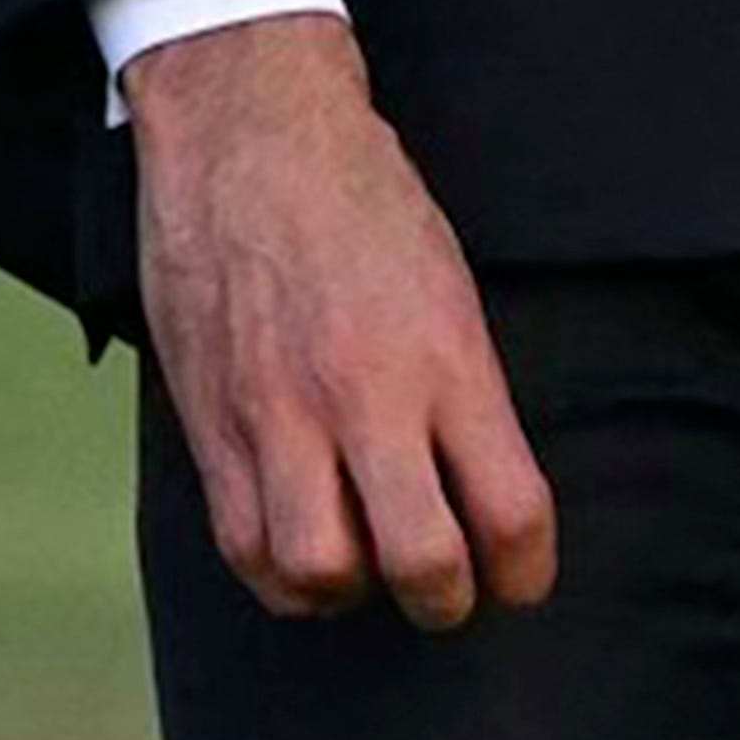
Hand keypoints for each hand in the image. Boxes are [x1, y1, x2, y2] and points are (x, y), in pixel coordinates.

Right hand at [127, 11, 557, 629]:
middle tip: (455, 596)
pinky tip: (304, 553)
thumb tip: (480, 486)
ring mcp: (279, 418)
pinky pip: (243, 545)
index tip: (527, 580)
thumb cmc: (365, 202)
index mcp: (447, 360)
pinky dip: (279, 575)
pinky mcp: (212, 425)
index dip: (528, 569)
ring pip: (318, 570)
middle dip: (447, 601)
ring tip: (371, 572)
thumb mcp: (448, 285)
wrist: (250, 138)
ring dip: (353, 592)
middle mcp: (365, 400)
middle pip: (419, 560)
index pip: (508, 507)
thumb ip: (463, 388)